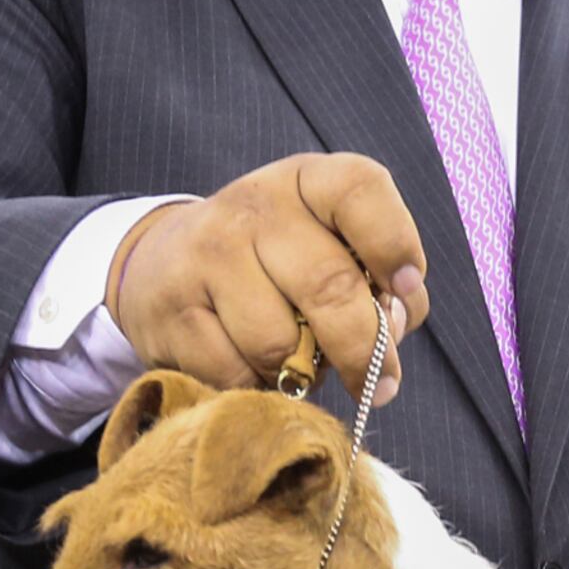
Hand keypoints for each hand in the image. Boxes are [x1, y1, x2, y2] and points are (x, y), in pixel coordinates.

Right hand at [108, 154, 430, 401]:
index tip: (407, 289)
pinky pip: (234, 372)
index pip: (359, 189)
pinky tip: (253, 372)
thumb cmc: (272, 264)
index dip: (394, 243)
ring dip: (303, 374)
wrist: (161, 263)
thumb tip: (390, 332)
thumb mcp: (327, 246)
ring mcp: (207, 252)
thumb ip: (376, 283)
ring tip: (300, 367)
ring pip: (280, 342)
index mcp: (305, 181)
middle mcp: (254, 206)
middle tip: (381, 384)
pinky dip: (255, 388)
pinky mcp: (171, 307)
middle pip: (329, 285)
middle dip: (366, 348)